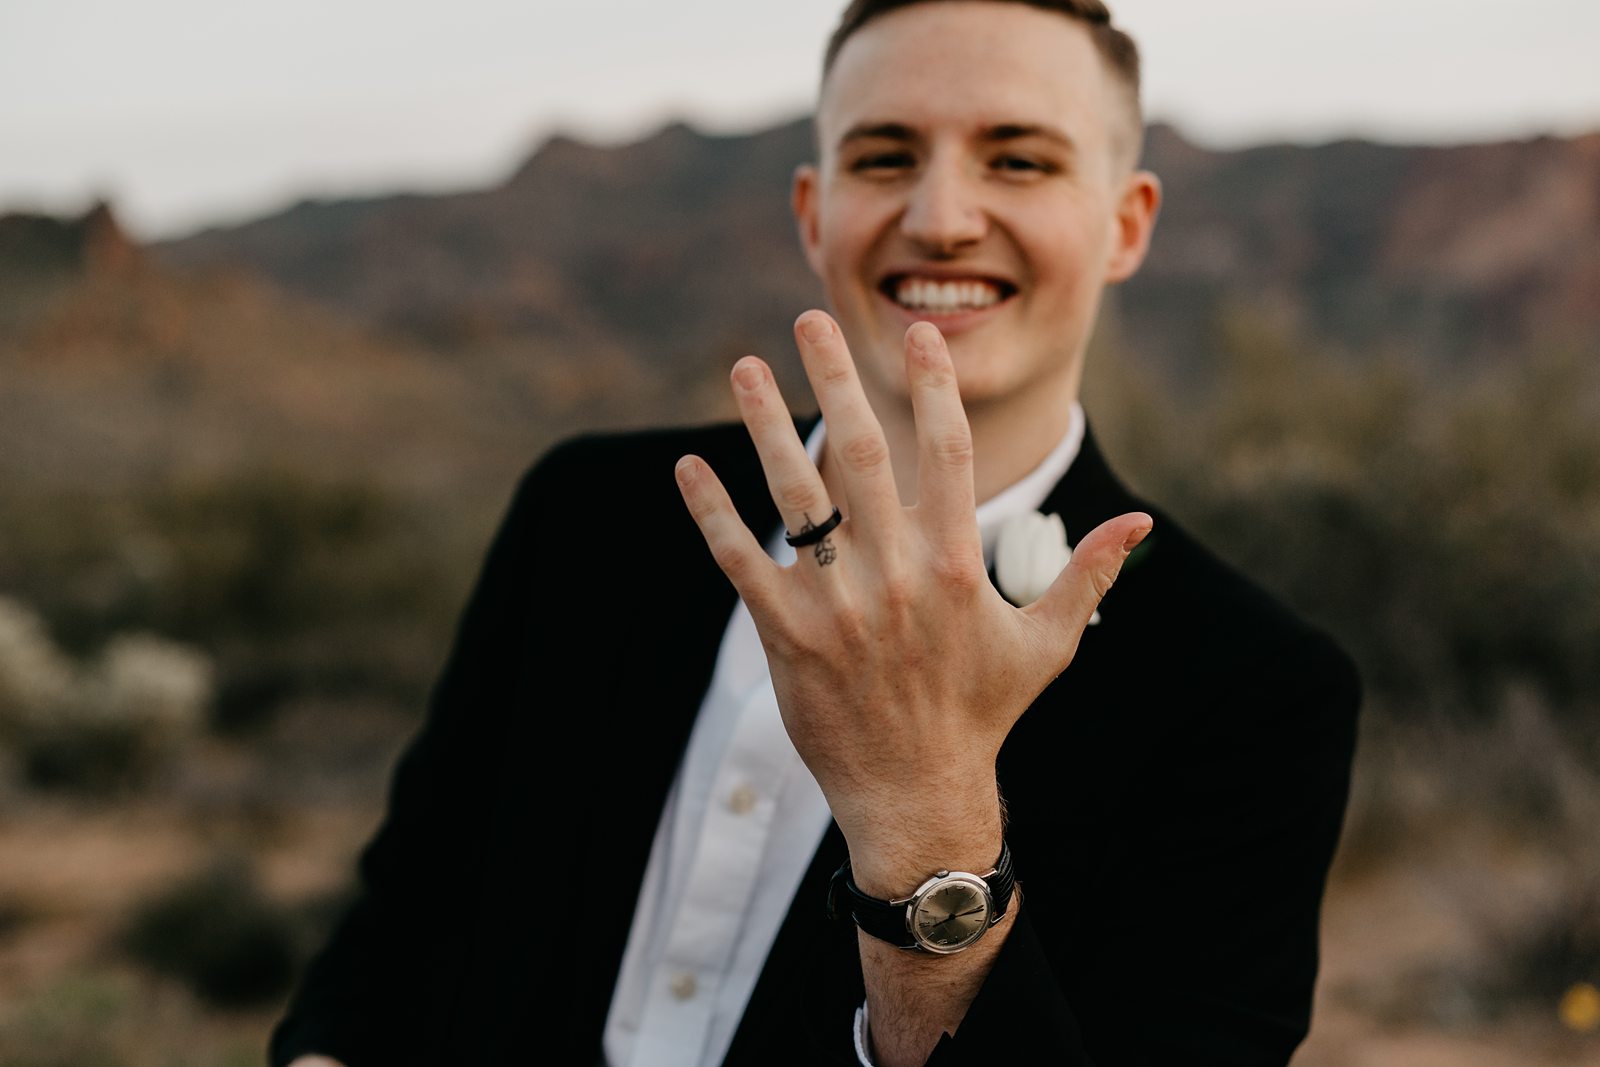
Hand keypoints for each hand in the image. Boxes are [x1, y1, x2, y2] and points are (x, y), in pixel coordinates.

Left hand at [675, 310, 1149, 890]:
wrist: (917, 793)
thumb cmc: (982, 713)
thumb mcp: (1048, 644)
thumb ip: (1089, 574)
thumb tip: (1143, 522)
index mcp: (957, 563)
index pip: (945, 451)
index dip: (932, 387)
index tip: (919, 337)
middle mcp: (897, 572)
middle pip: (861, 451)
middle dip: (835, 378)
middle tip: (810, 319)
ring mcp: (839, 602)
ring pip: (796, 495)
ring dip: (764, 425)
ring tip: (743, 367)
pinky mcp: (787, 634)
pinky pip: (742, 561)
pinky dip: (712, 513)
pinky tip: (688, 467)